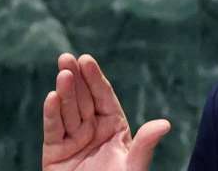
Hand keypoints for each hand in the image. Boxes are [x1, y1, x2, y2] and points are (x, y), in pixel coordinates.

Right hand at [42, 54, 170, 170]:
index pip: (103, 97)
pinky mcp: (55, 153)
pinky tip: (51, 97)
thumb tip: (165, 124)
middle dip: (76, 78)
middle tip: (68, 58)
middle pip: (84, 99)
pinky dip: (51, 114)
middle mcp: (93, 129)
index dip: (95, 78)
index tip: (87, 59)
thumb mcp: (134, 164)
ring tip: (62, 73)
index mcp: (114, 125)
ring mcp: (73, 139)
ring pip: (68, 111)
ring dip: (65, 92)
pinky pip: (53, 130)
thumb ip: (145, 144)